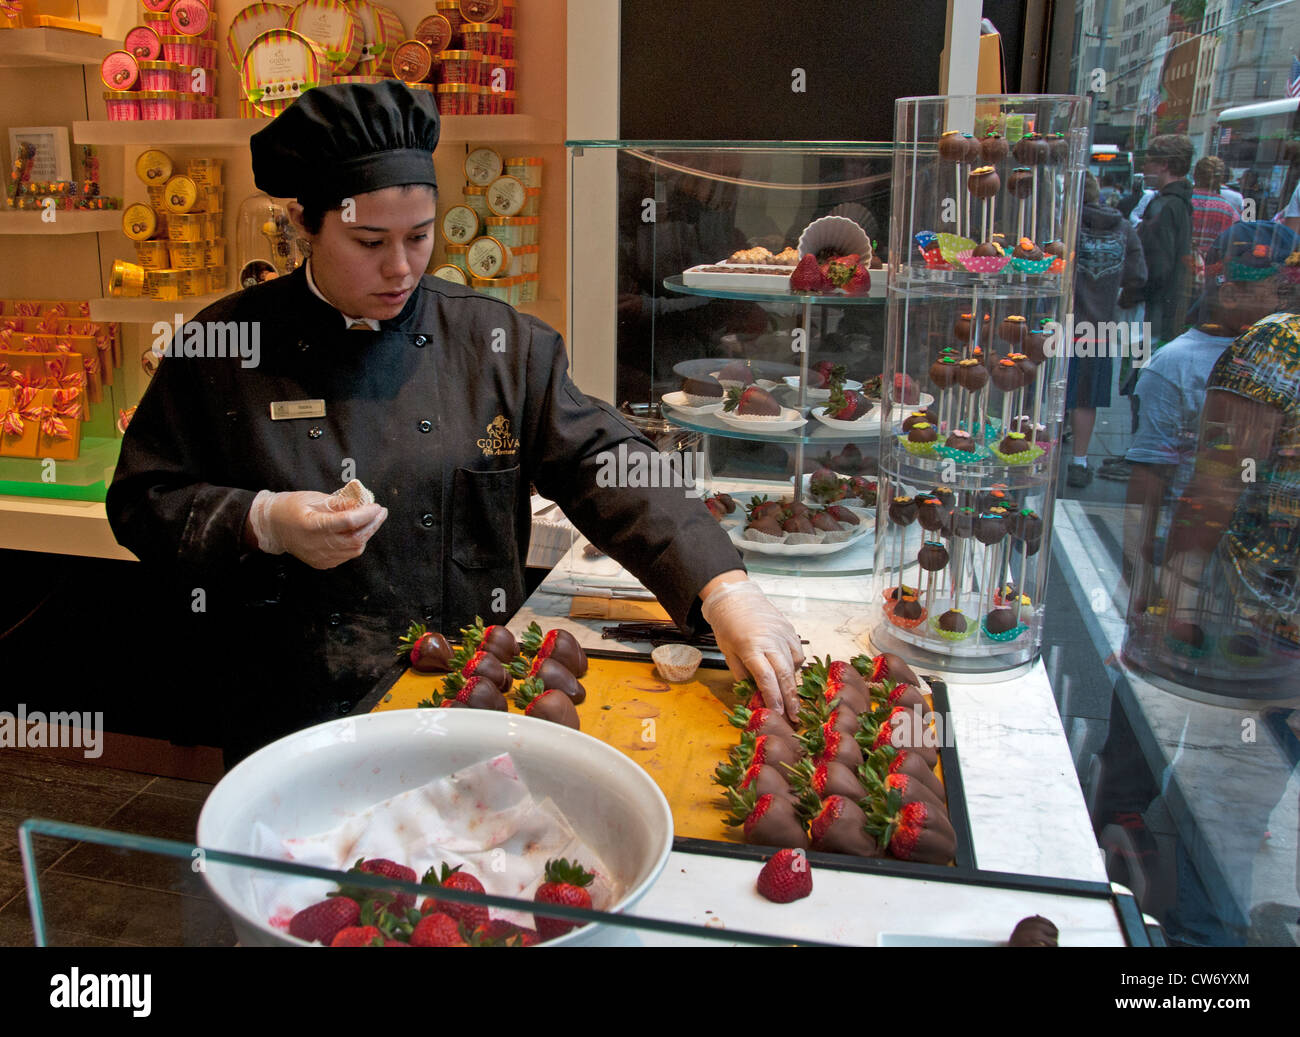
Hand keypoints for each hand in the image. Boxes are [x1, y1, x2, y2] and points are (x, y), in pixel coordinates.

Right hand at [246, 489, 387, 569]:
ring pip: (354, 549)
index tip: (376, 506)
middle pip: (355, 538)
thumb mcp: (313, 498)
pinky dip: (356, 543)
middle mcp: (317, 545)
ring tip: (371, 520)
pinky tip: (357, 532)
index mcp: (312, 525)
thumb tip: (361, 503)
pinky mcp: (322, 563)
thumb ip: (339, 503)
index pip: (348, 522)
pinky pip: (346, 555)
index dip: (366, 514)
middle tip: (381, 512)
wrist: (273, 527)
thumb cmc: (291, 507)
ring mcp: (320, 557)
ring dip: (366, 534)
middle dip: (372, 525)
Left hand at [700, 576, 803, 719]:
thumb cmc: (727, 627)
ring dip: (793, 684)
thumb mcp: (728, 652)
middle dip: (790, 698)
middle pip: (785, 674)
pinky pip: (797, 653)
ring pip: (794, 664)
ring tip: (792, 700)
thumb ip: (741, 675)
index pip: (766, 678)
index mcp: (751, 647)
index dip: (773, 698)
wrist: (736, 598)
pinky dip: (795, 665)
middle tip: (794, 717)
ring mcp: (782, 634)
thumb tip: (752, 696)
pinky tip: (789, 672)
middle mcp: (770, 641)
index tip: (777, 713)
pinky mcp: (790, 629)